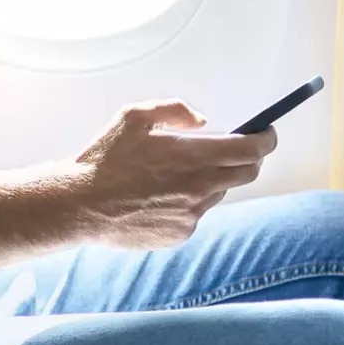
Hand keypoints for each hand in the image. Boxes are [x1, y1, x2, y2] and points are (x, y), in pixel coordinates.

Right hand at [68, 101, 273, 248]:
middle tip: (233, 150)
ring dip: (209, 181)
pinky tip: (155, 198)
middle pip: (247, 173)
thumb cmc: (103, 159)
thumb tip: (202, 121)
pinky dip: (185, 203)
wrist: (78, 205)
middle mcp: (200, 186)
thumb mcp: (133, 116)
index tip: (265, 134)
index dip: (266, 139)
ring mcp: (192, 214)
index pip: (253, 148)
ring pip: (218, 193)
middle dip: (248, 158)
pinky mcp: (180, 234)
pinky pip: (194, 214)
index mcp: (193, 155)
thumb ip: (175, 111)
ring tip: (171, 176)